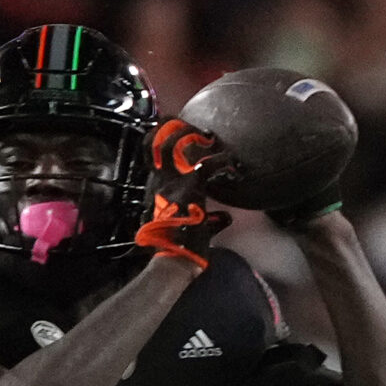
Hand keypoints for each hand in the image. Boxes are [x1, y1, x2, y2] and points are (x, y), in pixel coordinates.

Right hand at [136, 120, 231, 269]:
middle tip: (193, 127)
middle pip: (154, 142)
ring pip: (171, 144)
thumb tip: (226, 217)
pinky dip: (223, 161)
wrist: (177, 259)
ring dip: (190, 133)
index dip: (163, 139)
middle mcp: (160, 182)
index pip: (152, 156)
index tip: (186, 136)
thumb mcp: (192, 227)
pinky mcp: (189, 188)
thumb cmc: (183, 247)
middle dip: (170, 126)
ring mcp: (172, 184)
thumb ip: (210, 219)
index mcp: (158, 190)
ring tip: (209, 136)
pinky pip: (207, 165)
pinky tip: (233, 164)